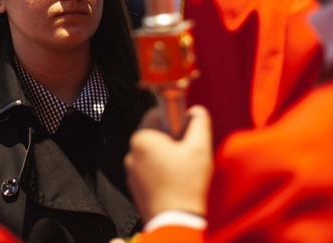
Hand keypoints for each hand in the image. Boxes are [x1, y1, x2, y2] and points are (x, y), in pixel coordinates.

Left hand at [124, 105, 212, 220]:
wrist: (175, 221)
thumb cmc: (185, 187)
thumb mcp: (200, 148)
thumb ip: (199, 122)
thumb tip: (196, 111)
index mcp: (142, 139)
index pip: (156, 113)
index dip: (175, 118)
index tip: (185, 130)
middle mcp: (132, 153)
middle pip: (155, 133)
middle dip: (172, 139)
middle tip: (187, 152)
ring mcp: (132, 170)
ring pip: (153, 152)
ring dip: (167, 155)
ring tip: (182, 169)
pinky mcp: (136, 185)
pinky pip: (150, 169)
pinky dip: (162, 170)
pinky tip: (175, 180)